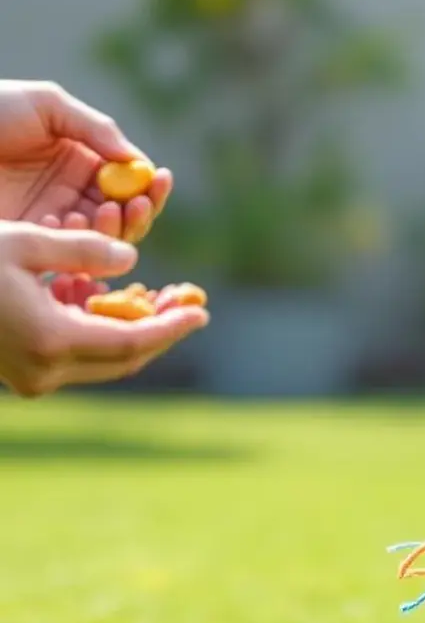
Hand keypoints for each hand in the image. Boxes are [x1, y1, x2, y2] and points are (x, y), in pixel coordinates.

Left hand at [0, 80, 171, 242]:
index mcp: (83, 161)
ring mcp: (54, 219)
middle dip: (139, 212)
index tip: (158, 181)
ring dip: (113, 228)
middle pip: (126, 216)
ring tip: (103, 211)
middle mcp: (75, 194)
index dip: (150, 186)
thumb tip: (138, 161)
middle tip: (135, 205)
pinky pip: (68, 250)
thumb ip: (96, 129)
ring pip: (104, 237)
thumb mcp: (46, 105)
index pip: (131, 182)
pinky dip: (75, 241)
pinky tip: (64, 223)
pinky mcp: (31, 239)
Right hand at [0, 221, 207, 397]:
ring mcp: (34, 379)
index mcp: (50, 341)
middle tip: (186, 301)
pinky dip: (98, 329)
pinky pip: (78, 355)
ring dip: (132, 329)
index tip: (202, 313)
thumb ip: (86, 251)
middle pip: (124, 358)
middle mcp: (45, 371)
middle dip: (160, 330)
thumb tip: (132, 259)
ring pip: (104, 359)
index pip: (131, 343)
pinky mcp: (26, 375)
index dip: (171, 328)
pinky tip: (101, 294)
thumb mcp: (25, 243)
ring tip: (154, 295)